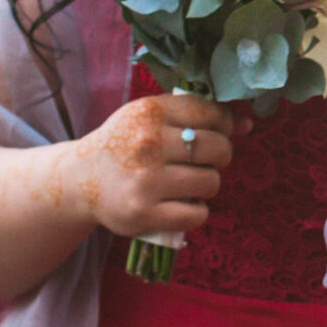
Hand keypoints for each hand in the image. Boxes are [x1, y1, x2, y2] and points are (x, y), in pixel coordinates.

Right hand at [61, 93, 245, 240]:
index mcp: (150, 112)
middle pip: (218, 148)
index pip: (210, 113)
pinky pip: (197, 214)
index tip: (227, 131)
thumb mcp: (148, 116)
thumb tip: (246, 124)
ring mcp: (145, 181)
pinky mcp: (143, 214)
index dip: (227, 123)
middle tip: (203, 161)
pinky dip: (197, 211)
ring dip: (207, 184)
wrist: (80, 180)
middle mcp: (147, 144)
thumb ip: (193, 113)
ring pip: (211, 182)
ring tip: (188, 182)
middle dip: (220, 155)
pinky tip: (181, 204)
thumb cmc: (125, 144)